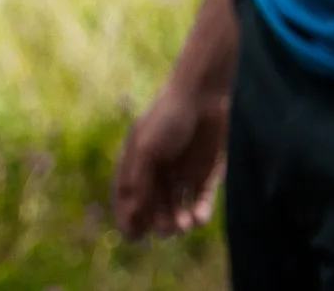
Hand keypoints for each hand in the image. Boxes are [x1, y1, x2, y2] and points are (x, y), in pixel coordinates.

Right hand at [112, 80, 228, 238]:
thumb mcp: (147, 147)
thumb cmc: (168, 117)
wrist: (205, 96)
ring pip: (176, 207)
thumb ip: (139, 180)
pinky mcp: (206, 174)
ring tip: (184, 225)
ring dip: (177, 220)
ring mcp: (182, 172)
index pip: (127, 195)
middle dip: (157, 221)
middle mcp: (157, 169)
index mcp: (136, 160)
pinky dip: (199, 213)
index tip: (133, 237)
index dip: (127, 216)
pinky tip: (198, 218)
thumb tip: (133, 213)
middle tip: (165, 230)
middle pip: (153, 205)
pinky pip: (200, 201)